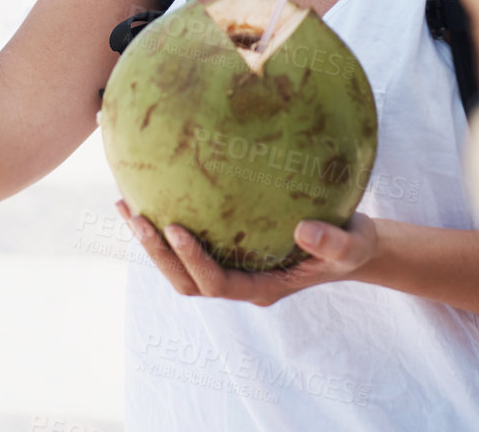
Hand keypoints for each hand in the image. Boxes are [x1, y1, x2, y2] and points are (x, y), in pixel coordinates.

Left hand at [117, 199, 375, 305]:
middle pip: (186, 281)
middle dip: (158, 254)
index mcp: (262, 287)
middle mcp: (240, 281)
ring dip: (152, 242)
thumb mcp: (351, 245)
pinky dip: (166, 226)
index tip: (175, 228)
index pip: (216, 283)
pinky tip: (152, 190)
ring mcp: (232, 268)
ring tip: (126, 205)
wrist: (352, 244)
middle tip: (137, 216)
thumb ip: (332, 242)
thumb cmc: (352, 245)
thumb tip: (303, 228)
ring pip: (180, 268)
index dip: (192, 261)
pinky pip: (191, 242)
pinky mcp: (229, 250)